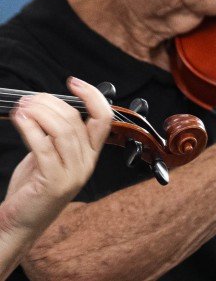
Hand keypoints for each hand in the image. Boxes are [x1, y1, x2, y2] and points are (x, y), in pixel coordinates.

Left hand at [0, 78, 111, 234]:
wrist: (20, 224)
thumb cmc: (33, 190)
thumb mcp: (50, 157)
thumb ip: (55, 135)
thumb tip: (48, 105)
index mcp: (90, 155)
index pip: (104, 119)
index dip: (93, 96)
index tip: (74, 82)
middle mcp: (86, 163)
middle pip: (77, 121)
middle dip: (51, 103)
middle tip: (31, 98)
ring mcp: (73, 174)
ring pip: (62, 130)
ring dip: (40, 112)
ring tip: (23, 107)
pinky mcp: (54, 182)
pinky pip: (44, 146)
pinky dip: (31, 127)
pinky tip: (20, 119)